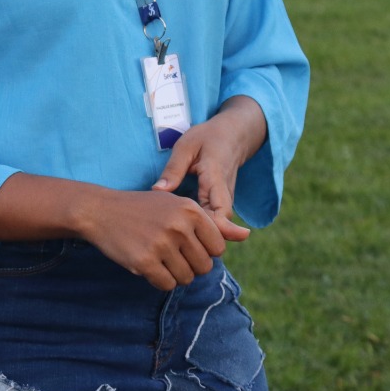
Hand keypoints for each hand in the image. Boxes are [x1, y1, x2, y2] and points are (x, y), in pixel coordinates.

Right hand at [77, 188, 226, 290]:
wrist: (102, 211)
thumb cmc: (145, 209)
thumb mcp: (180, 206)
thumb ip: (214, 223)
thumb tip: (247, 235)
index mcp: (192, 210)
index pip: (218, 248)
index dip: (204, 251)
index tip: (186, 244)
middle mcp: (180, 226)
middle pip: (204, 266)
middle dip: (190, 265)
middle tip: (171, 253)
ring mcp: (162, 244)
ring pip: (187, 278)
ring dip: (175, 274)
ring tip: (159, 258)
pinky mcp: (145, 261)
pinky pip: (167, 285)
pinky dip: (160, 280)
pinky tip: (148, 264)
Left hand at [152, 99, 265, 240]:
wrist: (232, 136)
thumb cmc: (207, 138)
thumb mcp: (187, 146)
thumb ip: (173, 169)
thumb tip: (157, 191)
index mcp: (215, 178)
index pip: (221, 211)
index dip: (217, 229)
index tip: (206, 242)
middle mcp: (223, 194)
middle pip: (220, 226)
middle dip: (204, 242)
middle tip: (180, 254)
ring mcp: (224, 200)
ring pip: (218, 227)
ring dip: (202, 239)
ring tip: (176, 250)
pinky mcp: (220, 203)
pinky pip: (213, 222)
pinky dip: (201, 232)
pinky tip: (180, 238)